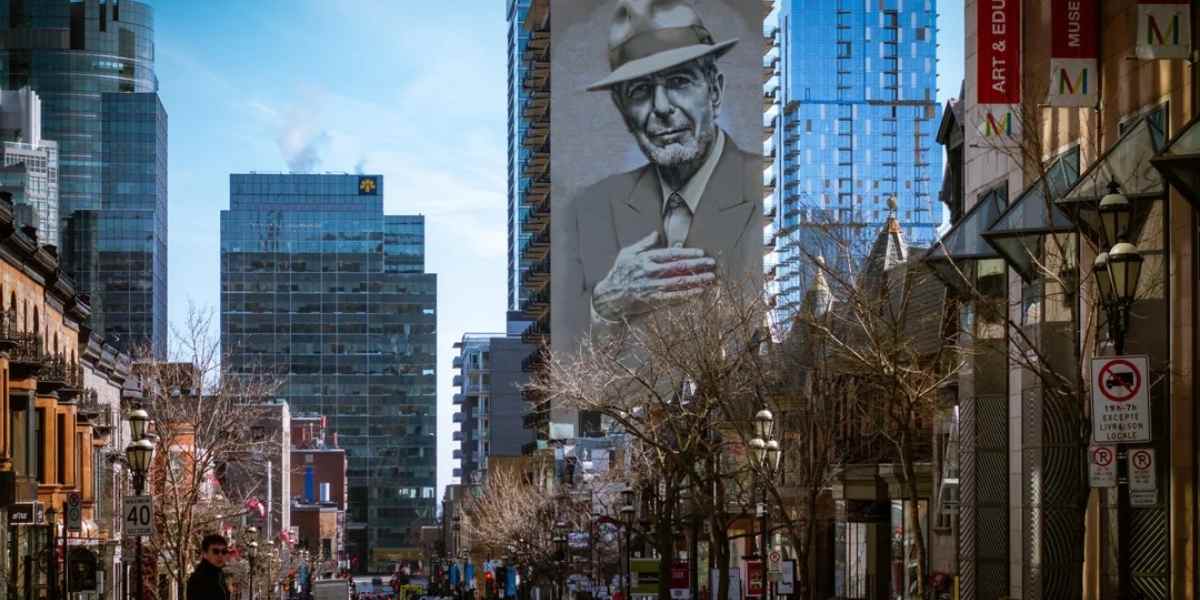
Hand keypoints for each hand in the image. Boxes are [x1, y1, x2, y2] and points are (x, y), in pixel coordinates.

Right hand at [592, 231, 715, 321]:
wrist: (609, 296)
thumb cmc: (619, 273)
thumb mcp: (627, 253)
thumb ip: (643, 243)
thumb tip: (656, 233)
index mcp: (646, 258)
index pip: (671, 254)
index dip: (688, 253)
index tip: (701, 253)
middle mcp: (651, 272)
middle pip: (679, 267)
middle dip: (697, 265)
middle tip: (712, 263)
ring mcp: (653, 287)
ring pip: (679, 282)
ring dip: (697, 280)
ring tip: (710, 277)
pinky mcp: (653, 300)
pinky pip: (674, 297)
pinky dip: (688, 295)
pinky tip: (699, 292)